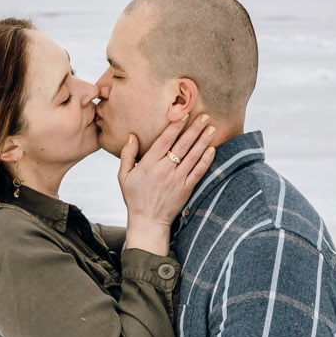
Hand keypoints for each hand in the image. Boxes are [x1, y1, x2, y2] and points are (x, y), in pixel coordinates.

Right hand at [118, 114, 215, 248]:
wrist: (148, 221)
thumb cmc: (134, 197)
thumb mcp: (123, 176)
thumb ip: (127, 154)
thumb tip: (132, 136)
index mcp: (148, 164)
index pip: (164, 141)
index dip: (175, 127)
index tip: (184, 115)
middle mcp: (164, 170)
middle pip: (182, 145)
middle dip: (195, 129)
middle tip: (205, 116)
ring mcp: (177, 180)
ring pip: (193, 156)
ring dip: (204, 141)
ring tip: (212, 128)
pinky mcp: (186, 189)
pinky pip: (198, 172)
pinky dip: (206, 160)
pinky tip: (212, 149)